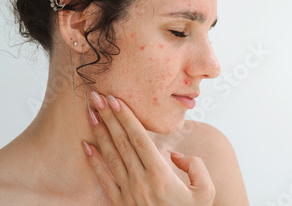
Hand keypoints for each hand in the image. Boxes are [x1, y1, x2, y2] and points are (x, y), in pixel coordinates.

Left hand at [81, 91, 214, 205]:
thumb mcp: (206, 190)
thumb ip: (194, 166)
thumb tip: (175, 156)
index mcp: (161, 175)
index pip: (140, 139)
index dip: (127, 118)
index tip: (116, 100)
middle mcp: (141, 181)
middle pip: (121, 142)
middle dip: (109, 117)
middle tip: (96, 97)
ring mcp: (128, 192)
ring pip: (111, 156)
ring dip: (99, 133)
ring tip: (90, 114)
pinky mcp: (121, 203)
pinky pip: (104, 179)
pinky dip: (93, 162)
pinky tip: (86, 147)